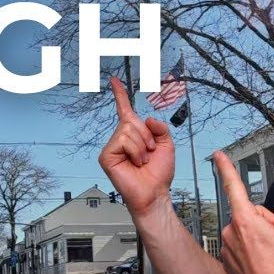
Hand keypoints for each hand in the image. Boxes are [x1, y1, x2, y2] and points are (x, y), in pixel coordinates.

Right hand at [98, 77, 175, 218]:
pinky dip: (135, 151)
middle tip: (149, 153)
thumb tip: (146, 119)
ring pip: (129, 130)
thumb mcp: (166, 145)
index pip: (125, 110)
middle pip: (132, 120)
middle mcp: (120, 139)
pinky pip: (123, 141)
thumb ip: (160, 127)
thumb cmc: (158, 174)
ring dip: (142, 146)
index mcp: (133, 135)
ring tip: (142, 161)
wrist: (155, 193)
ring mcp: (112, 147)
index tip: (114, 81)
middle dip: (147, 136)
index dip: (120, 95)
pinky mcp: (106, 156)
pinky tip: (135, 163)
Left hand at [212, 150, 273, 273]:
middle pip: (250, 215)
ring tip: (270, 256)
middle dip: (263, 223)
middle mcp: (231, 232)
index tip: (217, 156)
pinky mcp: (227, 261)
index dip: (226, 168)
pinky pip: (241, 247)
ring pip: (245, 232)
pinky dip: (251, 252)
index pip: (234, 187)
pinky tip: (262, 264)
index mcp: (245, 220)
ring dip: (258, 239)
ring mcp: (227, 248)